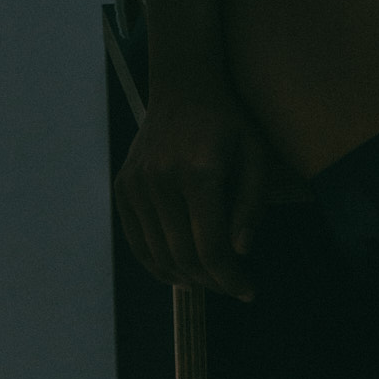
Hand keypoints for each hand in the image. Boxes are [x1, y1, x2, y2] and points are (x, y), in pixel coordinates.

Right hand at [114, 84, 277, 301]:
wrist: (183, 87)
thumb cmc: (229, 122)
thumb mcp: (256, 155)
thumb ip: (252, 205)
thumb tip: (241, 253)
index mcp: (199, 172)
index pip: (212, 246)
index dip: (231, 277)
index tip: (249, 291)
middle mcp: (161, 180)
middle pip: (184, 255)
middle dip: (212, 281)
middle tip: (232, 286)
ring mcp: (137, 184)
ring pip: (158, 254)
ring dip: (186, 278)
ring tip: (210, 280)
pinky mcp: (123, 187)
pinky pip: (137, 241)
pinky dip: (157, 264)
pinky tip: (179, 272)